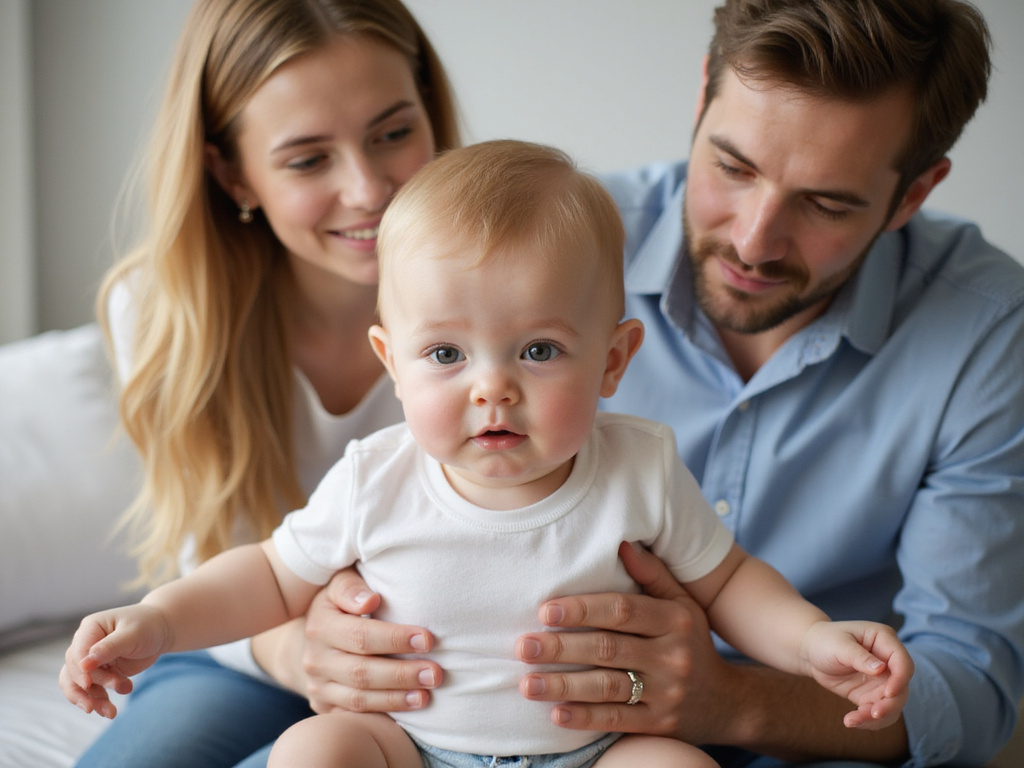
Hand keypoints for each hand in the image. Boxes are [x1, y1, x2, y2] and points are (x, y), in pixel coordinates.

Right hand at [59, 604, 169, 718]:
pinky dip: (99, 701)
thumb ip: (109, 648)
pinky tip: (111, 711)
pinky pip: (91, 691)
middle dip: (90, 689)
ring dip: (92, 700)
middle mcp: (85, 644)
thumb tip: (84, 665)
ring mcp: (90, 660)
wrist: (161, 631)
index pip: (76, 652)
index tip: (88, 684)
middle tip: (108, 704)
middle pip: (74, 672)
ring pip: (78, 685)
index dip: (79, 670)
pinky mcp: (99, 673)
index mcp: (90, 627)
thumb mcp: (132, 635)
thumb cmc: (147, 626)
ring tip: (111, 713)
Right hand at [299, 567, 442, 712]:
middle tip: (435, 674)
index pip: (360, 635)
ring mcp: (317, 687)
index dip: (395, 639)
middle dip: (401, 674)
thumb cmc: (339, 604)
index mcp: (320, 625)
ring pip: (358, 700)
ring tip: (426, 696)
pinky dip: (383, 714)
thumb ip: (352, 588)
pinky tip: (408, 709)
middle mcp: (315, 659)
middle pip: (361, 672)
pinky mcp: (324, 706)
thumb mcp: (340, 584)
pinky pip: (354, 715)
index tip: (428, 639)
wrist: (314, 637)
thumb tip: (370, 601)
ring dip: (396, 699)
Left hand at [516, 542, 736, 742]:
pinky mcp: (659, 726)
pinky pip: (617, 721)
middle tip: (524, 646)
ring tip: (527, 684)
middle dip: (562, 648)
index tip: (545, 611)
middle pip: (608, 649)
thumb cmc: (692, 643)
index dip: (582, 609)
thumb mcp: (683, 605)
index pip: (622, 611)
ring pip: (607, 687)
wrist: (728, 702)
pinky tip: (555, 714)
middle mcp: (671, 657)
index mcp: (675, 621)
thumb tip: (621, 543)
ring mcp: (666, 694)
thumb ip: (653, 575)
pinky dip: (584, 718)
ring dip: (563, 686)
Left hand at [802, 621, 913, 730]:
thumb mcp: (838, 645)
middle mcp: (888, 661)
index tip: (888, 693)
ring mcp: (881, 680)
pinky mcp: (871, 694)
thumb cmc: (824, 640)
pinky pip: (877, 711)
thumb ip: (859, 656)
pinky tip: (851, 721)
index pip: (903, 663)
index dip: (900, 679)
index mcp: (884, 640)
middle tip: (873, 714)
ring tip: (853, 720)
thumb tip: (881, 669)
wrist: (810, 651)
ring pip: (891, 704)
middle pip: (902, 688)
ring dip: (878, 717)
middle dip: (890, 705)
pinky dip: (868, 720)